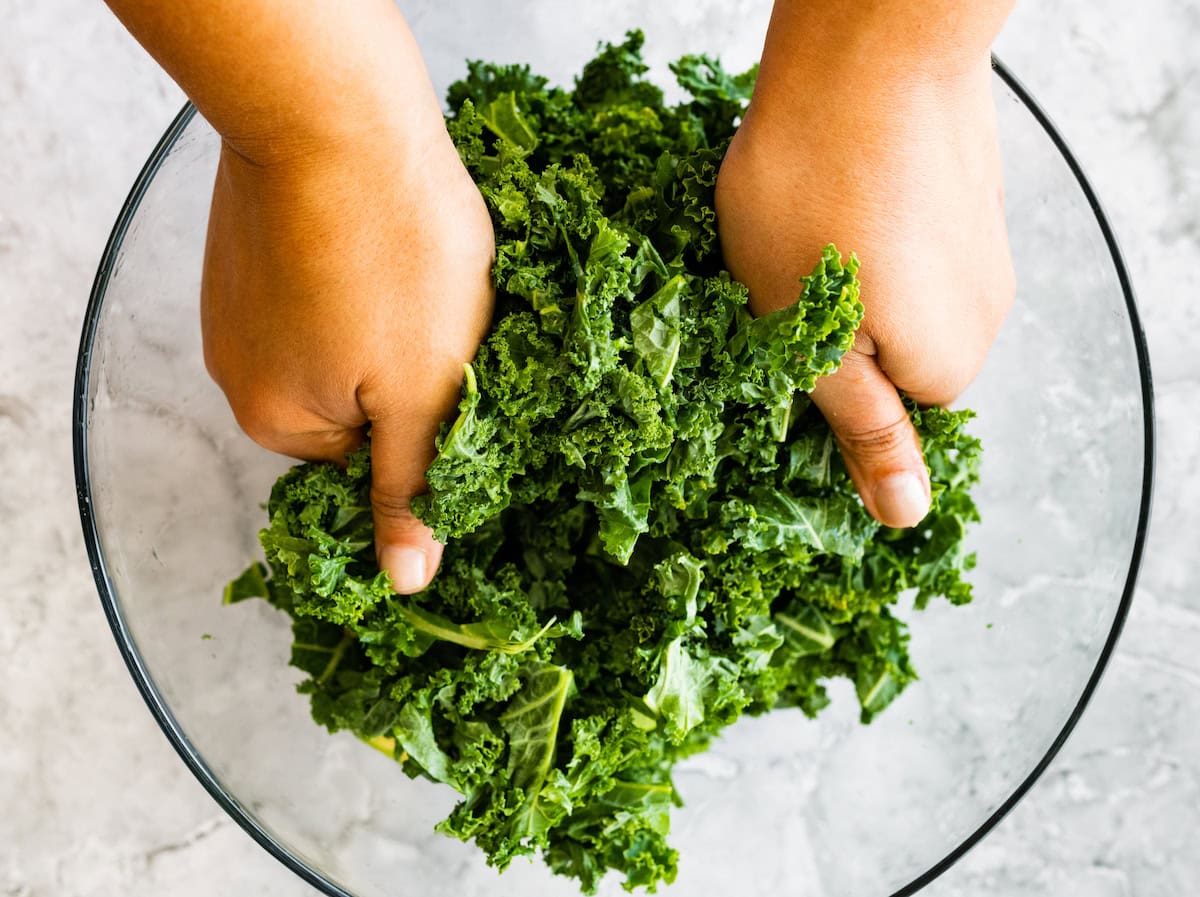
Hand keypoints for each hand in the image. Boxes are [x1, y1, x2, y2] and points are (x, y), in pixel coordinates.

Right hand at [201, 108, 493, 593]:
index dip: (427, 420)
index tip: (457, 376)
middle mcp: (240, 369)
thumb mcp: (424, 392)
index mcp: (278, 420)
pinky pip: (322, 287)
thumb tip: (405, 583)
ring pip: (343, 340)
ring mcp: (239, 302)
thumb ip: (410, 488)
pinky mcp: (253, 246)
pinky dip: (361, 273)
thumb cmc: (392, 256)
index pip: (372, 460)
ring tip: (416, 269)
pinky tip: (386, 238)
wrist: (332, 113)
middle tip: (443, 317)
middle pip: (355, 399)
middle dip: (409, 369)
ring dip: (389, 318)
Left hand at [716, 40, 1013, 527]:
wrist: (864, 55)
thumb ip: (863, 429)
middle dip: (827, 331)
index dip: (818, 387)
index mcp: (946, 362)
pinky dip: (864, 228)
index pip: (881, 419)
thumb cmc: (815, 199)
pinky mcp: (964, 192)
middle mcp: (982, 311)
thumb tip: (908, 516)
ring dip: (841, 277)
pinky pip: (906, 238)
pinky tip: (828, 192)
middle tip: (774, 286)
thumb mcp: (810, 337)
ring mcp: (979, 244)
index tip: (775, 349)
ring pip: (893, 292)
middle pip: (889, 356)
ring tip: (796, 228)